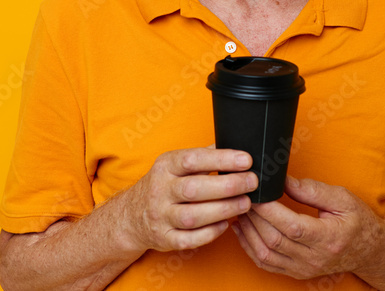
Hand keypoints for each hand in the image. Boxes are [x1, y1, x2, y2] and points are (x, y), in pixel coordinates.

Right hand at [124, 146, 257, 252]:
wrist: (132, 214)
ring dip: (223, 210)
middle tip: (252, 182)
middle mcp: (159, 191)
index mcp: (165, 166)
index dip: (221, 159)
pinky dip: (210, 233)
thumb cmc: (164, 184)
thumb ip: (203, 156)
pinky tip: (226, 224)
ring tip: (245, 203)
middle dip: (228, 186)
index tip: (246, 160)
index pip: (193, 160)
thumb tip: (234, 145)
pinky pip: (189, 240)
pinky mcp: (164, 238)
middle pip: (194, 189)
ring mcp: (160, 216)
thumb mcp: (175, 164)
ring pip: (192, 216)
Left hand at [232, 175, 383, 279]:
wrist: (368, 251)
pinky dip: (249, 247)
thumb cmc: (357, 221)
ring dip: (248, 231)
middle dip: (254, 216)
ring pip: (265, 254)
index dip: (269, 209)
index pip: (291, 226)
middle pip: (274, 239)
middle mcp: (314, 258)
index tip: (256, 191)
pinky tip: (243, 229)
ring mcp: (303, 269)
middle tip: (244, 196)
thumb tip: (282, 180)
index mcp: (328, 238)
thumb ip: (311, 190)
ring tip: (241, 209)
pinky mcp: (296, 273)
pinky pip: (265, 264)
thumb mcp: (341, 198)